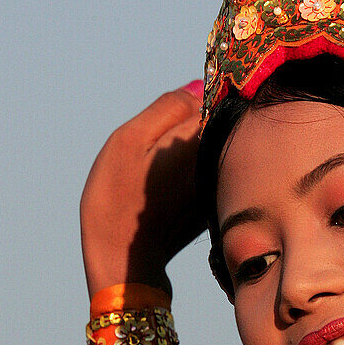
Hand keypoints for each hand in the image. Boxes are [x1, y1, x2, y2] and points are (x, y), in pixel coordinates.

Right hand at [80, 83, 205, 298]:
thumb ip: (167, 108)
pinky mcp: (215, 207)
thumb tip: (200, 85)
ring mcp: (221, 188)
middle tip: (161, 152)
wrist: (125, 259)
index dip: (196, 101)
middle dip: (197, 129)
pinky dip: (194, 176)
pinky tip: (168, 191)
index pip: (219, 101)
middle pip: (220, 129)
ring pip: (215, 154)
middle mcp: (223, 164)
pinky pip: (211, 177)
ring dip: (195, 154)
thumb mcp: (129, 139)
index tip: (173, 117)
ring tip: (162, 174)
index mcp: (205, 141)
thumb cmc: (120, 196)